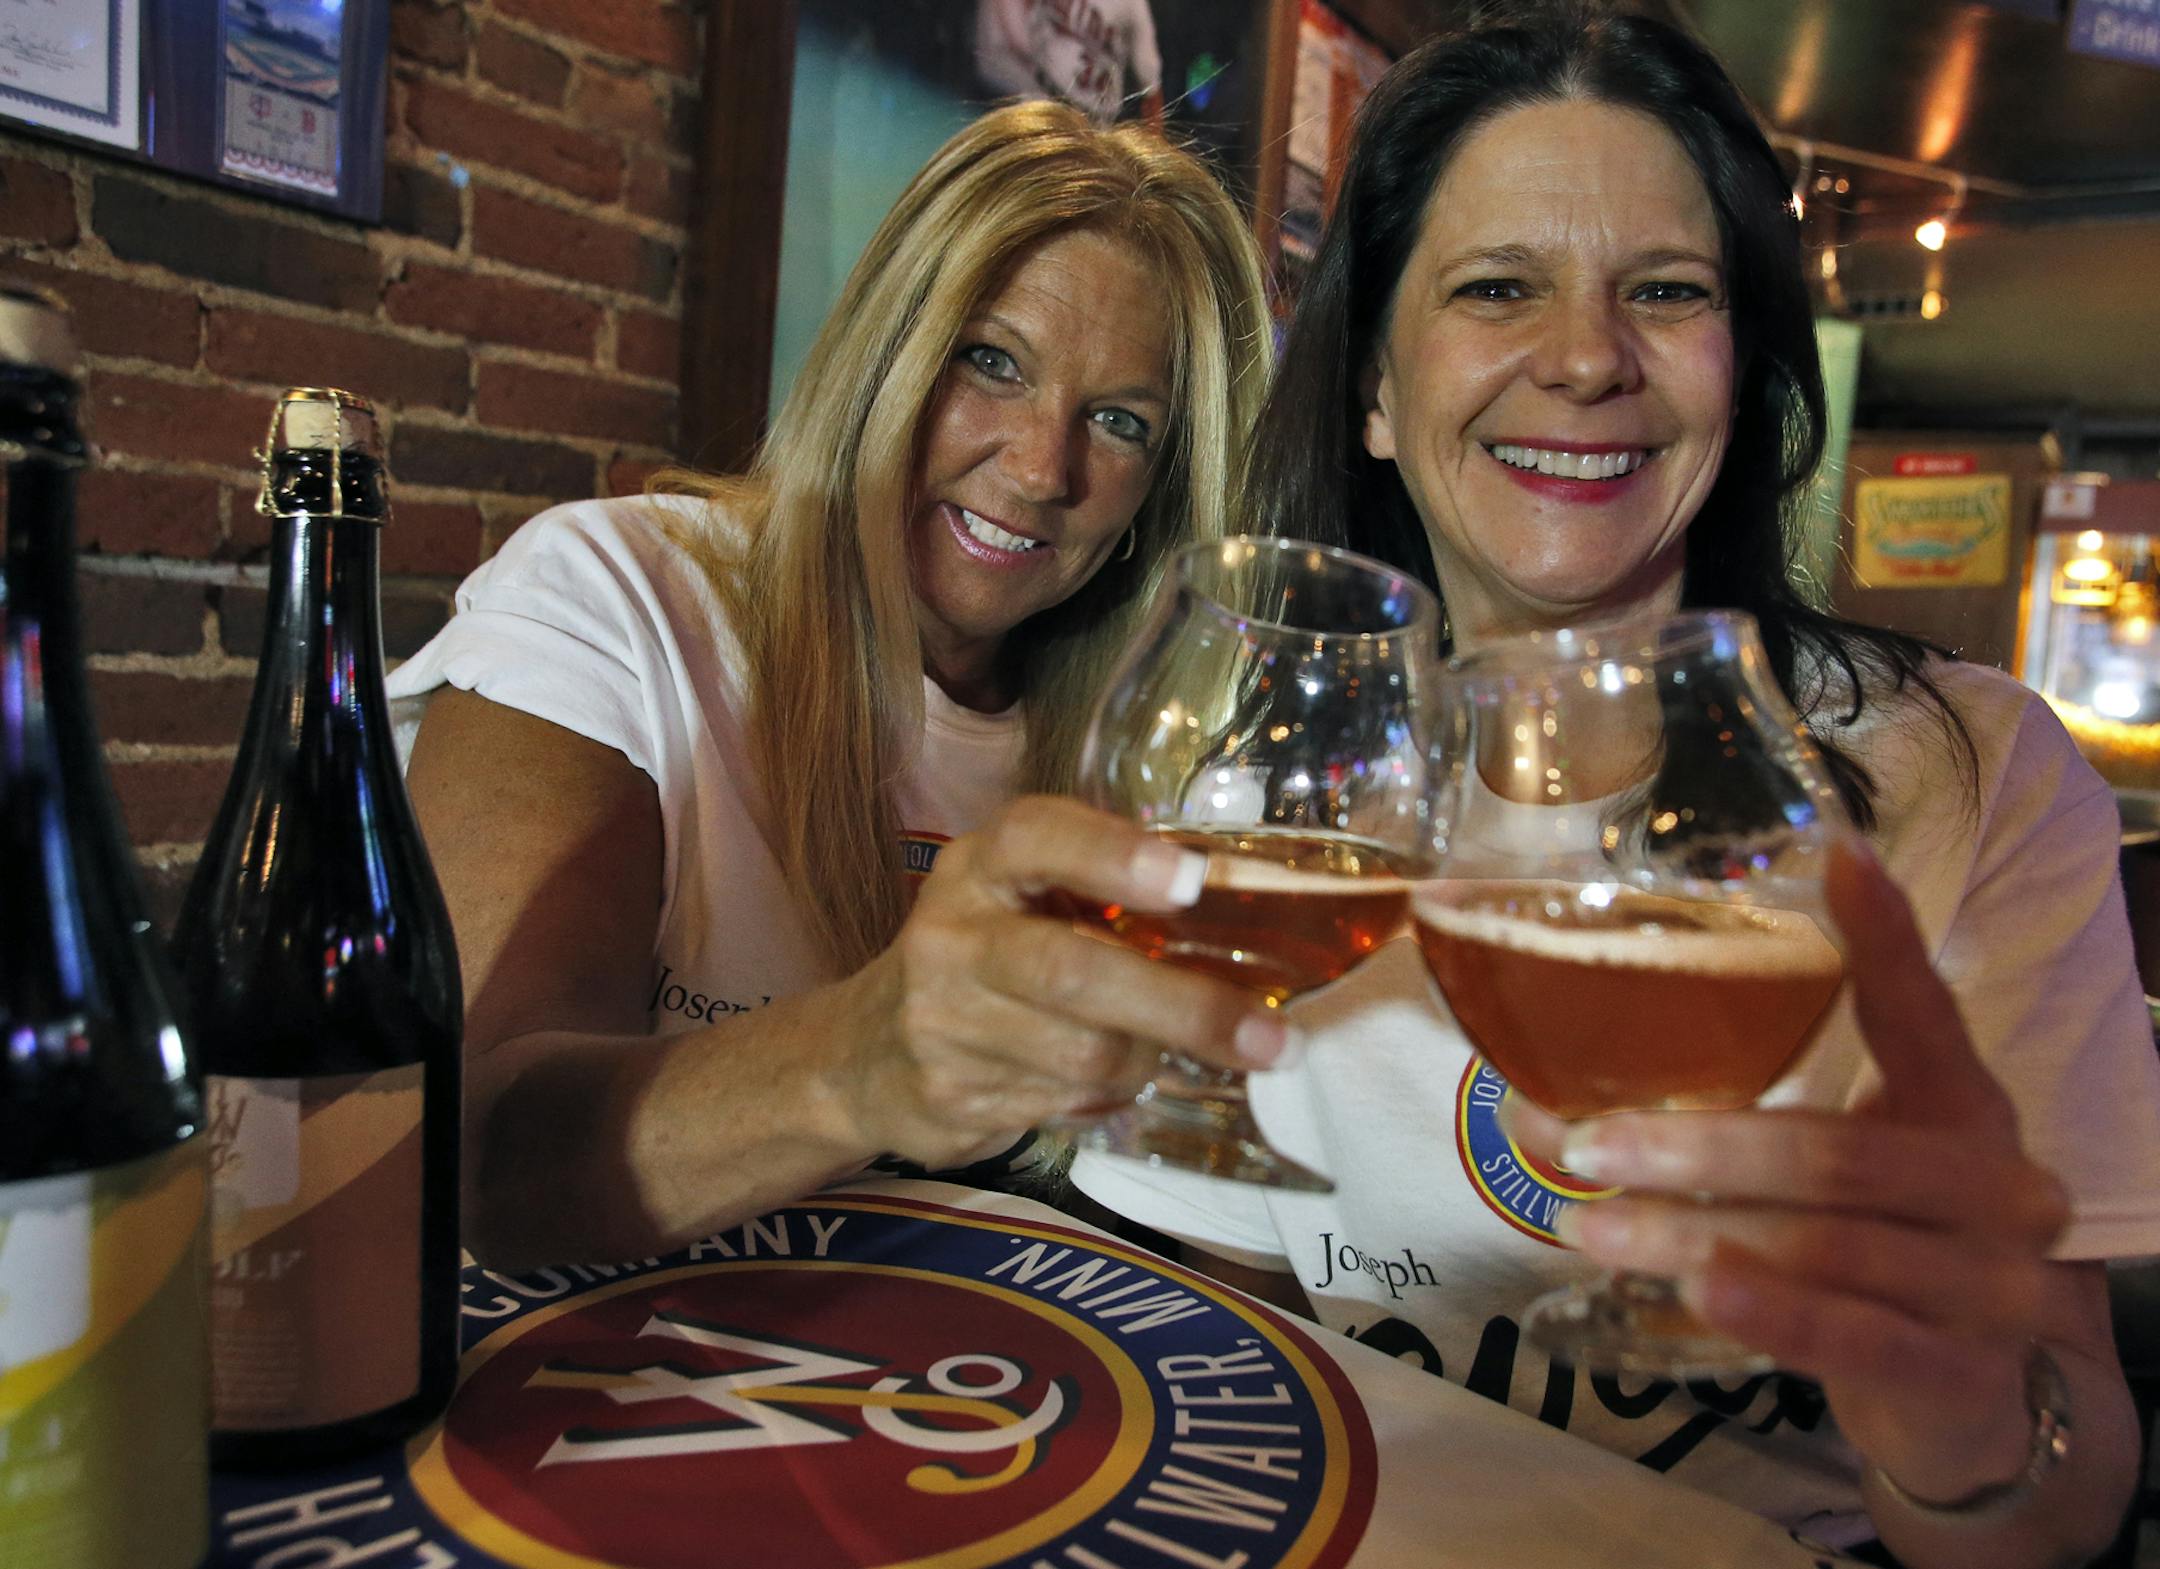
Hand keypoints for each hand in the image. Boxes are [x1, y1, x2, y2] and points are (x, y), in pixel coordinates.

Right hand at [841, 795, 1293, 1169]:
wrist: (860, 1056)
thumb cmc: (980, 956)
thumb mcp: (1013, 897)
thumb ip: (1095, 888)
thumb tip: (1240, 901)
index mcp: (977, 868)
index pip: (1036, 838)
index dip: (1113, 854)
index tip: (1191, 880)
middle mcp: (950, 937)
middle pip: (1072, 972)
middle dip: (1183, 1008)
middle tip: (1272, 1040)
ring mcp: (942, 1023)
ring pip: (1084, 1055)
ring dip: (1149, 1061)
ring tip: (1162, 1053)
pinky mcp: (951, 1096)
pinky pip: (1068, 1105)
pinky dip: (1110, 1099)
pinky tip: (1106, 1085)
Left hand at [1511, 839, 2073, 1502]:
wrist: (1960, 1392)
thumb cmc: (1875, 1240)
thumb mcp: (1835, 1159)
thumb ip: (1739, 1109)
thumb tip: (1546, 1079)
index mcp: (1962, 1106)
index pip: (1925, 1012)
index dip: (1887, 940)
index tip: (1841, 857)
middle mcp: (1997, 1186)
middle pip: (1836, 1158)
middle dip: (1698, 1151)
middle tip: (1584, 1142)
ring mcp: (1992, 1286)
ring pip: (1826, 1249)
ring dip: (1692, 1234)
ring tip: (1589, 1222)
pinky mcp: (1962, 1376)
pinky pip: (1855, 1336)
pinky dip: (1772, 1311)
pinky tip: (1695, 1290)